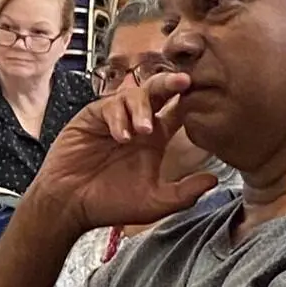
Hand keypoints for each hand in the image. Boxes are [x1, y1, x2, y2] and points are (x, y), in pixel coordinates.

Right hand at [30, 70, 217, 235]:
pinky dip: (118, 118)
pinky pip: (109, 106)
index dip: (189, 101)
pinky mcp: (92, 118)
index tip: (204, 94)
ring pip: (133, 95)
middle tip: (183, 82)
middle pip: (156, 92)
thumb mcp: (155, 202)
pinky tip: (121, 137)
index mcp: (156, 139)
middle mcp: (137, 123)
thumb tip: (215, 179)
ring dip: (142, 109)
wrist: (71, 205)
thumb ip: (184, 193)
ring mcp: (114, 118)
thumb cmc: (111, 204)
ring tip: (144, 131)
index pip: (177, 111)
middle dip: (170, 83)